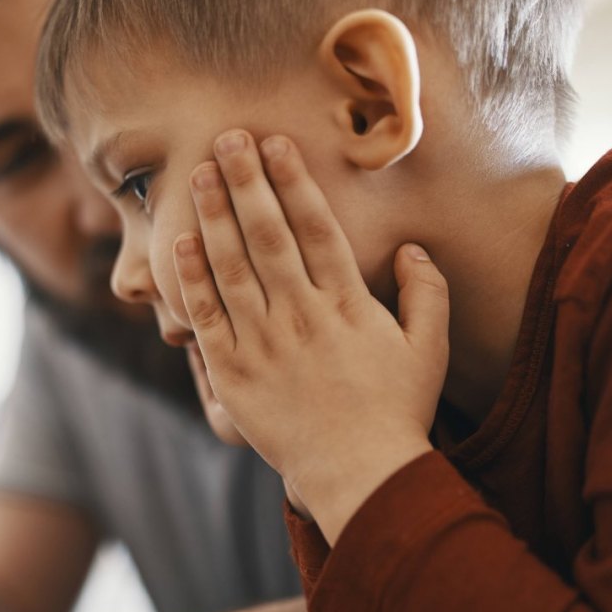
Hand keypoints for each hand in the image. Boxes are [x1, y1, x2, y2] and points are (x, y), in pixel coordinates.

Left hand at [174, 131, 448, 542]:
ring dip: (213, 216)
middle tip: (226, 138)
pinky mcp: (234, 373)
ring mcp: (264, 343)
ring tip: (199, 175)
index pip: (316, 227)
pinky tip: (180, 243)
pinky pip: (207, 318)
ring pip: (231, 267)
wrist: (359, 473)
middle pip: (268, 235)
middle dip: (246, 182)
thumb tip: (412, 247)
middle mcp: (302, 315)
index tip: (275, 143)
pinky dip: (191, 279)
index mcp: (348, 303)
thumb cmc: (397, 411)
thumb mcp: (431, 349)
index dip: (293, 181)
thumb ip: (428, 292)